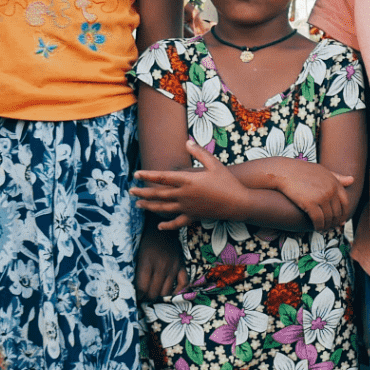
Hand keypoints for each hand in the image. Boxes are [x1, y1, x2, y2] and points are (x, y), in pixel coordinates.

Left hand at [131, 142, 248, 225]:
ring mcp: (187, 208)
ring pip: (163, 209)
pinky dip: (167, 226)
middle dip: (143, 192)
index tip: (136, 174)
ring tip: (138, 205)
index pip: (162, 177)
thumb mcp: (215, 164)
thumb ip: (199, 153)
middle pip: (158, 194)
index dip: (148, 175)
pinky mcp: (193, 217)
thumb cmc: (227, 182)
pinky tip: (159, 227)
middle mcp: (184, 196)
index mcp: (187, 181)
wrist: (238, 203)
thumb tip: (187, 142)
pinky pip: (177, 223)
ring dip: (149, 206)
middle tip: (130, 191)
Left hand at [136, 227, 187, 300]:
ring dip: (159, 296)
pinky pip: (184, 283)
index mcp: (147, 262)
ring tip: (154, 295)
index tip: (136, 298)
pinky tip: (171, 292)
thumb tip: (135, 290)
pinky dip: (178, 290)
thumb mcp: (137, 255)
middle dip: (147, 298)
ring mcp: (173, 266)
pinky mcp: (182, 265)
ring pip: (167, 291)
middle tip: (144, 298)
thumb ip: (136, 272)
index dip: (138, 296)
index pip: (142, 287)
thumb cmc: (145, 243)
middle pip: (154, 292)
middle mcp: (161, 266)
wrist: (160, 230)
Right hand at [259, 159, 354, 229]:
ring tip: (323, 228)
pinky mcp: (310, 204)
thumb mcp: (323, 171)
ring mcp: (321, 197)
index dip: (344, 213)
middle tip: (331, 227)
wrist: (284, 171)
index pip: (345, 202)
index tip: (340, 219)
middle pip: (337, 212)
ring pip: (328, 218)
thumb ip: (338, 177)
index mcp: (334, 182)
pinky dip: (319, 226)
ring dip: (326, 226)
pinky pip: (318, 220)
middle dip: (335, 222)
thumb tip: (352, 179)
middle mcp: (330, 190)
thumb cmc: (302, 171)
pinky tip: (317, 228)